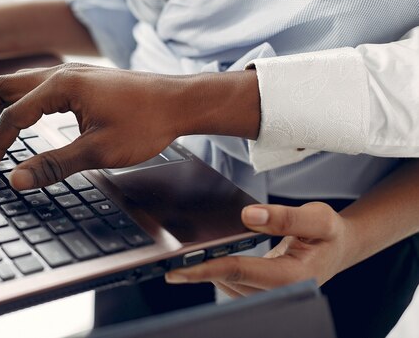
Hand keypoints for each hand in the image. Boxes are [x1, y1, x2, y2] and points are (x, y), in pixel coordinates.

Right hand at [0, 63, 183, 189]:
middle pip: (6, 86)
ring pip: (22, 83)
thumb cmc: (146, 123)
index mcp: (62, 86)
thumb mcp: (98, 151)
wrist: (180, 102)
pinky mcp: (84, 81)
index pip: (14, 116)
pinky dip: (21, 100)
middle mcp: (62, 74)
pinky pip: (40, 86)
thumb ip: (52, 165)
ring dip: (0, 103)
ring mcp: (73, 74)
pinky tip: (25, 117)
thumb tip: (15, 180)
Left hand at [165, 202, 351, 296]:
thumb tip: (248, 217)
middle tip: (168, 261)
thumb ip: (283, 217)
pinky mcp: (263, 288)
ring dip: (206, 273)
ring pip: (229, 285)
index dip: (206, 269)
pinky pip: (234, 283)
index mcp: (293, 276)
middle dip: (199, 272)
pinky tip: (206, 259)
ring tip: (182, 259)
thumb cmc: (330, 232)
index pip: (239, 271)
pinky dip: (217, 272)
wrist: (341, 247)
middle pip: (229, 281)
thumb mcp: (317, 217)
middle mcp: (279, 290)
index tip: (178, 270)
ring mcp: (271, 293)